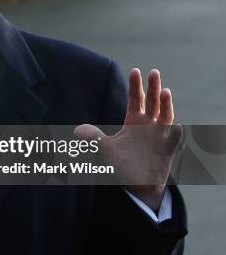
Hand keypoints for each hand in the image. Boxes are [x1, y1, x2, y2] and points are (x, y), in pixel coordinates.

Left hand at [75, 68, 183, 210]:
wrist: (138, 183)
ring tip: (165, 92)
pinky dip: (175, 134)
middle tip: (153, 71)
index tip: (135, 70)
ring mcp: (159, 136)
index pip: (135, 99)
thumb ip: (93, 137)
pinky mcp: (166, 150)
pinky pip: (172, 142)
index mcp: (134, 121)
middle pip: (152, 102)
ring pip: (165, 116)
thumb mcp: (105, 148)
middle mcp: (148, 125)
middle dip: (152, 87)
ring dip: (166, 105)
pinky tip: (177, 127)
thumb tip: (77, 131)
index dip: (135, 86)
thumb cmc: (123, 163)